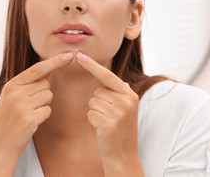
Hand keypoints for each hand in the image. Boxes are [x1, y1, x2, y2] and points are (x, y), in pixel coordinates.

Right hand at [0, 52, 73, 156]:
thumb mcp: (12, 97)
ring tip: (30, 113)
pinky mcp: (29, 118)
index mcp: (11, 85)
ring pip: (48, 96)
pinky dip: (43, 116)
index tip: (68, 55)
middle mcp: (16, 93)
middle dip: (43, 93)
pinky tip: (32, 122)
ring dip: (44, 105)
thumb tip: (49, 69)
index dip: (54, 62)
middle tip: (30, 106)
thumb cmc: (8, 119)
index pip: (36, 69)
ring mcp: (22, 106)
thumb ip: (28, 84)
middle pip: (46, 84)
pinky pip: (48, 110)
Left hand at [76, 52, 140, 173]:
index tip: (79, 55)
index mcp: (130, 94)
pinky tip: (102, 129)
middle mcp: (127, 101)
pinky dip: (93, 121)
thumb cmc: (120, 129)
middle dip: (98, 102)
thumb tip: (117, 80)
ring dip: (95, 112)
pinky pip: (90, 114)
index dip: (92, 65)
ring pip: (92, 101)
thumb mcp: (126, 108)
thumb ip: (120, 93)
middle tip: (109, 116)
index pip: (108, 75)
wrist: (124, 154)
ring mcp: (119, 112)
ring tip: (106, 122)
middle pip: (97, 91)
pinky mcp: (109, 123)